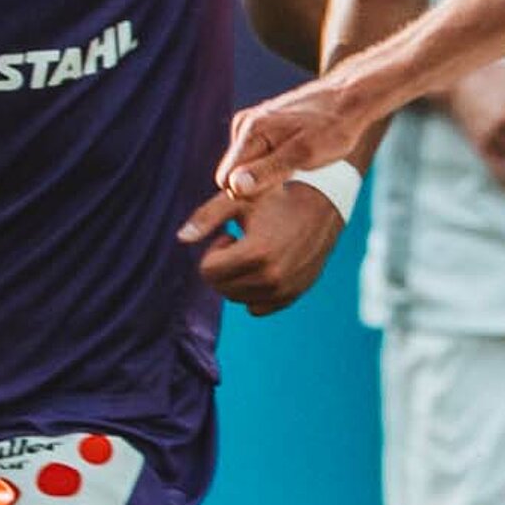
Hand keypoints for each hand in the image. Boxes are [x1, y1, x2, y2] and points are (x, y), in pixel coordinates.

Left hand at [192, 170, 345, 316]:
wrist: (323, 202)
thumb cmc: (277, 196)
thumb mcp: (239, 199)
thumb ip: (207, 217)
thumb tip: (180, 238)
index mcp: (257, 253)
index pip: (208, 272)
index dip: (214, 250)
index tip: (230, 235)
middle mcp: (273, 276)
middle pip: (221, 288)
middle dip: (223, 266)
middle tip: (241, 243)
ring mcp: (285, 289)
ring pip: (238, 299)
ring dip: (238, 278)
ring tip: (255, 252)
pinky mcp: (294, 294)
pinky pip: (258, 308)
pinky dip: (255, 292)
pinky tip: (266, 267)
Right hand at [193, 71, 392, 231]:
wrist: (349, 98)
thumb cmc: (332, 128)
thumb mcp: (305, 154)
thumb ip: (268, 171)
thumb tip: (234, 187)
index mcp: (250, 130)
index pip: (226, 180)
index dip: (249, 194)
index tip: (278, 188)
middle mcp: (244, 124)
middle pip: (232, 173)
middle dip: (255, 184)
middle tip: (290, 177)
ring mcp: (251, 123)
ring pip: (244, 166)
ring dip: (264, 174)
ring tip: (296, 166)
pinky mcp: (260, 125)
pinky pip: (253, 156)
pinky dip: (269, 163)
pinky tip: (293, 159)